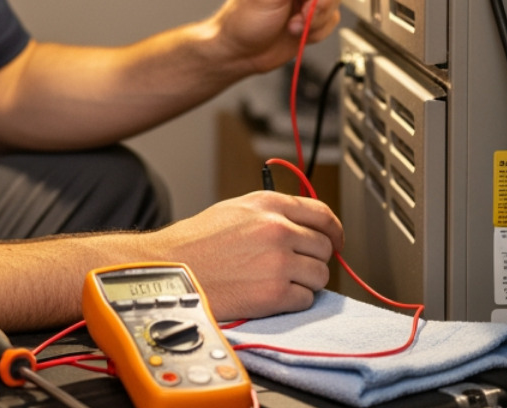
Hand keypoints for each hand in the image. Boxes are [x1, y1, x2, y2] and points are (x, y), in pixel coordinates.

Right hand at [158, 191, 342, 319]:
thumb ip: (272, 213)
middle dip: (314, 259)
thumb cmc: (196, 243)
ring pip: (320, 275)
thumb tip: (305, 226)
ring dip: (305, 282)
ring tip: (278, 282)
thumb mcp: (235, 210)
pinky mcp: (274, 294)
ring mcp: (278, 262)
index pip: (321, 213)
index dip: (334, 230)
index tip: (335, 241)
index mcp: (268, 204)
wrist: (171, 269)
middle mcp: (276, 229)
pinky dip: (293, 301)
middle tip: (295, 267)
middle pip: (324, 247)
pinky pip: (306, 299)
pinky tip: (270, 295)